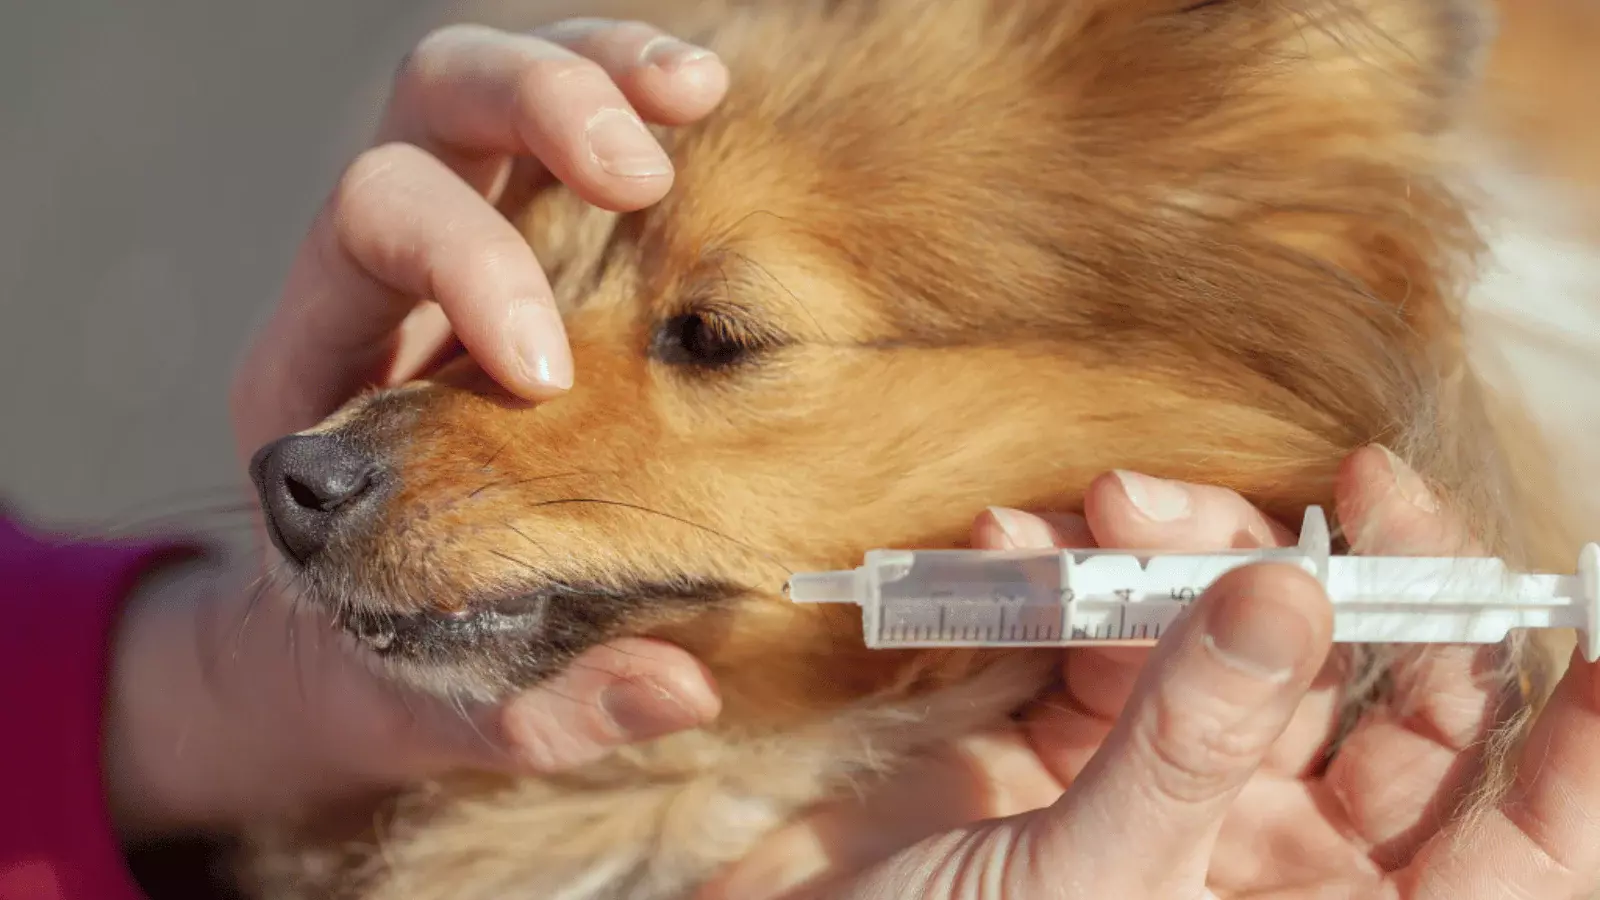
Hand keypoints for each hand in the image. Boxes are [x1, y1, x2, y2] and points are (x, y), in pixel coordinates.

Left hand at [108, 21, 730, 835]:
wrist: (340, 652)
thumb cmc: (379, 669)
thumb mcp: (437, 706)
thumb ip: (540, 709)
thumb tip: (677, 688)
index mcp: (319, 367)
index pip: (371, 229)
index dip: (466, 266)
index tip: (553, 369)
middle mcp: (381, 281)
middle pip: (427, 107)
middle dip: (533, 112)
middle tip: (641, 173)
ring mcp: (460, 251)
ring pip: (494, 89)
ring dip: (595, 70)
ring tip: (696, 92)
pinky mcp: (534, 260)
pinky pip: (570, 147)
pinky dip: (633, 101)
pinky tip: (707, 108)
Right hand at [703, 445, 1599, 898]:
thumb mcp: (1087, 886)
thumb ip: (1192, 740)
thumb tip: (1292, 591)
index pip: (1511, 846)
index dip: (1574, 747)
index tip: (1585, 616)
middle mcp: (1260, 853)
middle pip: (1381, 698)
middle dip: (1366, 582)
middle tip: (1347, 482)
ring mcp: (1159, 782)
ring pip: (1231, 631)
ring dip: (1178, 551)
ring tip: (1104, 505)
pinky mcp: (1057, 728)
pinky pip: (1096, 622)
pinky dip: (1053, 571)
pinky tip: (1000, 547)